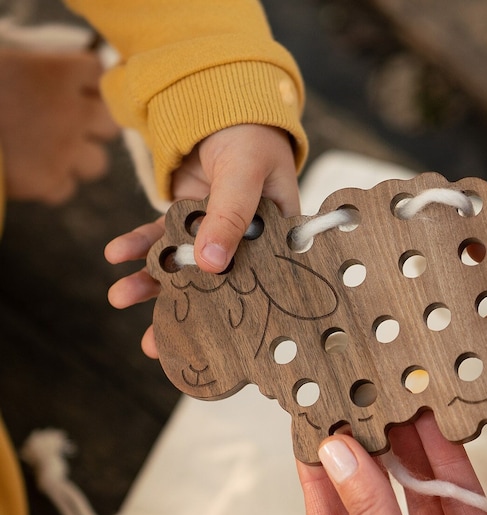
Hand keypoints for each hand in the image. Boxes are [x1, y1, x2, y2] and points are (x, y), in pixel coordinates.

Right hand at [0, 48, 118, 202]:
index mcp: (56, 73)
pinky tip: (27, 174)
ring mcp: (63, 149)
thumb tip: (70, 87)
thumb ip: (40, 76)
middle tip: (66, 126)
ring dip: (77, 161)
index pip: (97, 75)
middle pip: (110, 124)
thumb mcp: (6, 67)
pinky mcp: (48, 181)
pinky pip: (66, 189)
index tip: (73, 91)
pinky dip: (50, 185)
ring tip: (46, 154)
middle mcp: (70, 111)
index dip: (85, 86)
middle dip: (91, 127)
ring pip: (97, 163)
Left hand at [105, 123, 299, 356]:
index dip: (232, 317)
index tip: (207, 345)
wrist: (224, 101)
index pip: (256, 286)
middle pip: (214, 285)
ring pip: (182, 263)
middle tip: (155, 344)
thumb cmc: (251, 135)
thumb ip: (229, 215)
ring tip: (120, 297)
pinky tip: (115, 253)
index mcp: (275, 239)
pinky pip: (161, 235)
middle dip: (181, 312)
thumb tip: (210, 264)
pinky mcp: (186, 215)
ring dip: (150, 280)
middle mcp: (245, 241)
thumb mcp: (245, 173)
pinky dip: (138, 244)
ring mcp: (213, 230)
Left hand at [297, 412, 486, 514]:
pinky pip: (463, 503)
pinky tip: (433, 431)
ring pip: (420, 498)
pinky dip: (450, 466)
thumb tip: (338, 457)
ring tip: (393, 409)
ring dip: (409, 452)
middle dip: (368, 456)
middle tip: (356, 412)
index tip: (312, 435)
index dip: (320, 479)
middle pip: (376, 505)